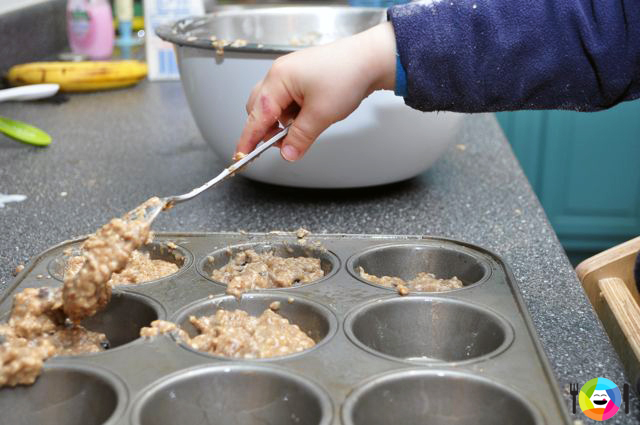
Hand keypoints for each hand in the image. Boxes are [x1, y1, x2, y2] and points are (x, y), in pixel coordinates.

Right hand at [235, 22, 396, 160]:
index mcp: (278, 80)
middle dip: (267, 130)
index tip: (241, 155)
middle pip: (259, 109)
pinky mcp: (302, 79)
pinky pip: (288, 101)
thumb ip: (300, 137)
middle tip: (283, 145)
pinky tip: (309, 118)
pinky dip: (293, 115)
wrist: (370, 59)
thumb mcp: (321, 114)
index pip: (256, 116)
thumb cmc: (347, 75)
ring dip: (283, 123)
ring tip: (304, 129)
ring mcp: (290, 75)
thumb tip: (287, 154)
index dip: (248, 139)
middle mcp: (279, 75)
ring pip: (274, 106)